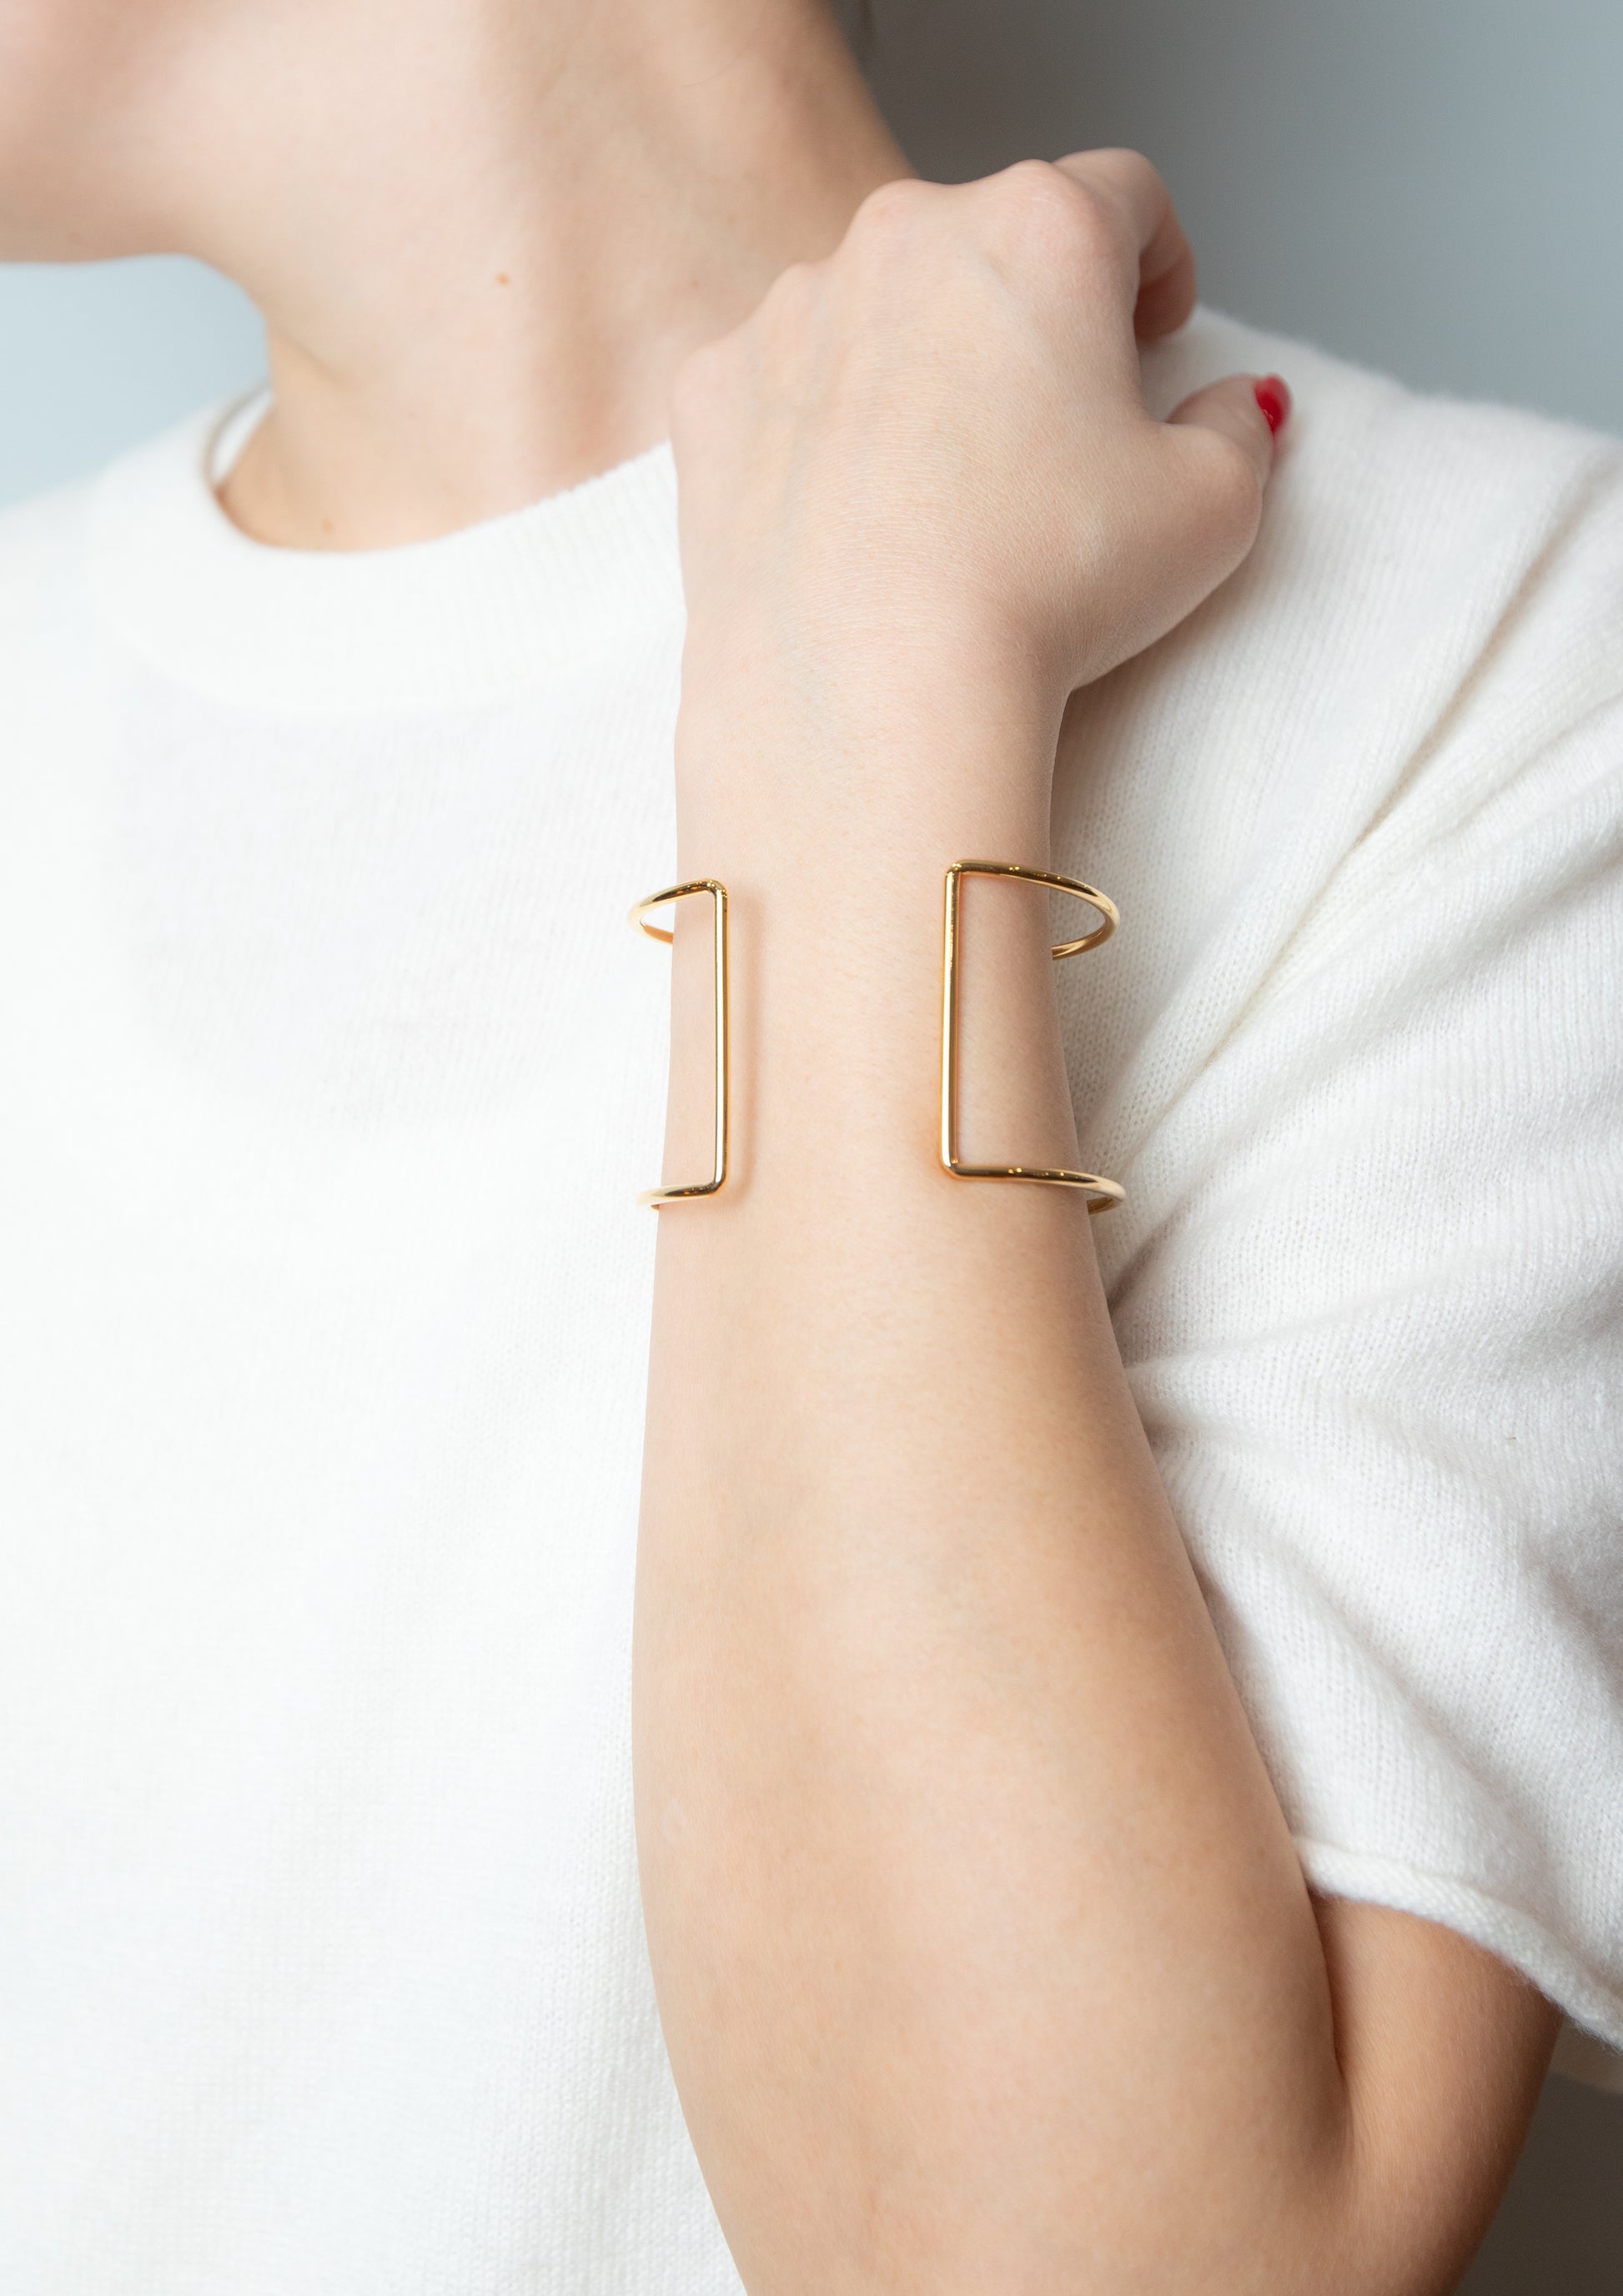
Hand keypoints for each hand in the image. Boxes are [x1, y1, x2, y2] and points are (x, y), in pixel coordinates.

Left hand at [670, 150, 1285, 756]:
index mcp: (1040, 228)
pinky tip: (853, 515)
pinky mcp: (713, 391)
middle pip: (989, 243)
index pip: (1124, 198)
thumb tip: (1236, 405)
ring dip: (916, 366)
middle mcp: (904, 234)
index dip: (1155, 263)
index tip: (1153, 331)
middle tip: (1053, 428)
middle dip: (1029, 316)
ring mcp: (794, 308)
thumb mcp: (1213, 512)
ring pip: (876, 310)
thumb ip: (1240, 429)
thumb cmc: (1046, 589)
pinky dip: (818, 429)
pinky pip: (783, 385)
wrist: (872, 690)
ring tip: (945, 489)